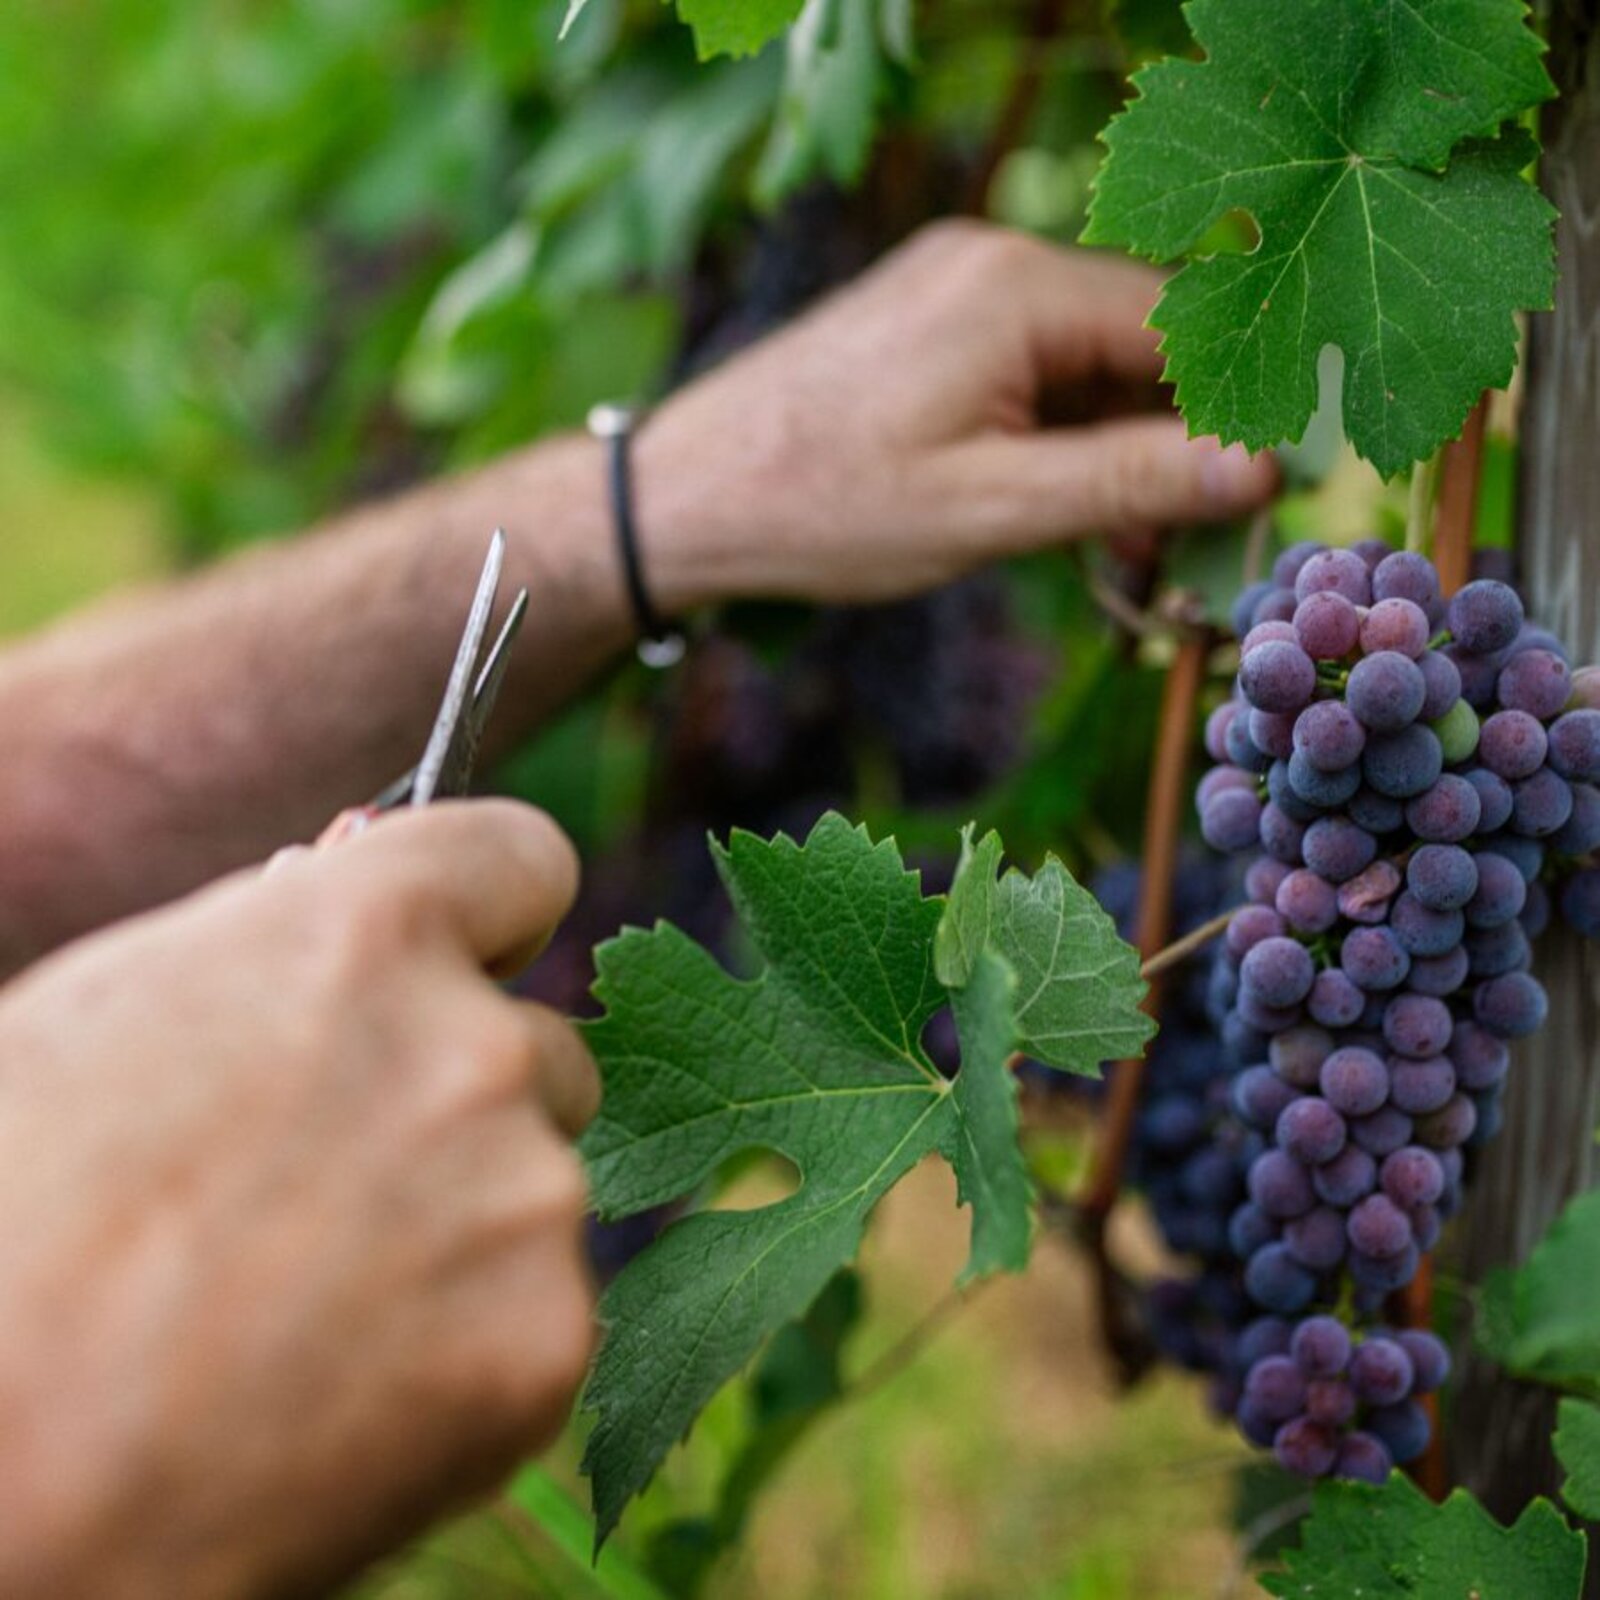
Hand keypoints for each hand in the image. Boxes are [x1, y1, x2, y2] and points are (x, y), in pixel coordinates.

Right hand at [0, 803, 597, 1598]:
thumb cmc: (20, 1223)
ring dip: (470, 1223)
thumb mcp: (120, 1012)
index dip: (492, 911)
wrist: (3, 1483)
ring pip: (540, 1181)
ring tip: (312, 1299)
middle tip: (336, 1181)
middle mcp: (477, 1046)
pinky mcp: (549, 1336)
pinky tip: (348, 1389)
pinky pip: (543, 1310)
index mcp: (368, 931)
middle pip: (537, 1043)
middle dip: (462, 1095)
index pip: (522, 859)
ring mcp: (528, 1196)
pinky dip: (474, 1347)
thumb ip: (282, 940)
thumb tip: (357, 875)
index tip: (468, 956)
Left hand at [638, 220, 1278, 608]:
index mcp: (1014, 287)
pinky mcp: (925, 320)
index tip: (1254, 499)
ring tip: (1117, 550)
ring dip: (1112, 448)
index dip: (1230, 413)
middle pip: (1133, 341)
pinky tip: (1055, 508)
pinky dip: (1055, 435)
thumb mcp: (990, 509)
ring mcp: (951, 286)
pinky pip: (1027, 366)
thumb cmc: (823, 508)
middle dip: (1169, 442)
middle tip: (1177, 549)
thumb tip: (1258, 470)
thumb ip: (1129, 482)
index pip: (1178, 328)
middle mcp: (988, 260)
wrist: (685, 497)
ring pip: (1082, 360)